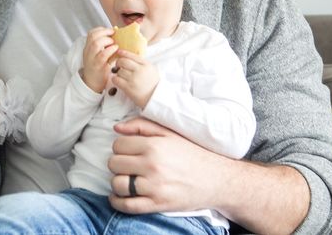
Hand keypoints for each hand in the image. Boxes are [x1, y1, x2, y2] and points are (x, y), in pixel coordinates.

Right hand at [80, 27, 118, 92]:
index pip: (91, 33)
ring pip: (96, 44)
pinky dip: (110, 50)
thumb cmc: (97, 69)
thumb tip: (114, 36)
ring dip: (106, 40)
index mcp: (87, 48)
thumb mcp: (96, 55)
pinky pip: (103, 55)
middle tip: (113, 34)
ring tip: (113, 43)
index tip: (109, 30)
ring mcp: (91, 59)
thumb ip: (102, 46)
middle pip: (93, 36)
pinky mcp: (97, 65)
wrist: (92, 83)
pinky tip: (115, 49)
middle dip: (104, 32)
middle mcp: (87, 52)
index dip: (101, 29)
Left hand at [107, 117, 227, 214]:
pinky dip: (117, 202)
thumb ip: (142, 125)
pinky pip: (127, 205)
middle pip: (114, 163)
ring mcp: (154, 187)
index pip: (118, 145)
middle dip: (118, 163)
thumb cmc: (191, 153)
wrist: (217, 179)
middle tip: (129, 165)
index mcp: (154, 145)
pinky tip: (119, 196)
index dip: (121, 147)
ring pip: (117, 184)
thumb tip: (117, 128)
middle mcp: (152, 165)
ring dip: (118, 182)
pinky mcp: (158, 204)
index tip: (129, 151)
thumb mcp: (170, 133)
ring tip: (127, 179)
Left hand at [111, 51, 158, 108]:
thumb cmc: (153, 84)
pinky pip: (116, 80)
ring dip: (118, 73)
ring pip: (119, 71)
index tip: (119, 52)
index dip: (124, 53)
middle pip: (123, 61)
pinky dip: (115, 80)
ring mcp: (134, 79)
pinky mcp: (128, 88)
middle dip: (119, 63)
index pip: (132, 55)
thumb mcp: (152, 70)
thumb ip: (142, 63)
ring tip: (122, 77)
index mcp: (146, 65)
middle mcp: (140, 70)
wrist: (155, 98)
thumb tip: (129, 56)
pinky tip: (119, 82)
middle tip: (119, 66)